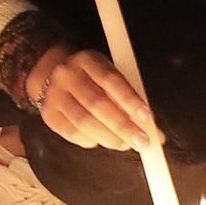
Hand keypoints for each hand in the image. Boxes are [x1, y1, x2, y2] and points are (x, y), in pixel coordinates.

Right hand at [25, 45, 156, 152]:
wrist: (52, 75)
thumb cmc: (92, 80)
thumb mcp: (110, 79)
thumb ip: (132, 102)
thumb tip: (157, 134)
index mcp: (87, 60)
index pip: (111, 80)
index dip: (130, 100)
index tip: (147, 118)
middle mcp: (67, 74)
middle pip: (96, 104)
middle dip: (123, 126)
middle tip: (142, 141)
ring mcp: (53, 94)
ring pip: (84, 122)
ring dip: (109, 138)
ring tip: (125, 144)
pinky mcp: (48, 114)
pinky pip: (72, 134)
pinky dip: (92, 141)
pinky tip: (102, 141)